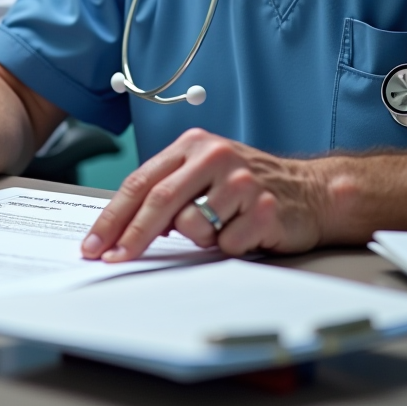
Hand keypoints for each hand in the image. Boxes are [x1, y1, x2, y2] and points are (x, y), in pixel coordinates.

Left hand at [80, 128, 331, 260]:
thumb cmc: (247, 186)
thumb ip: (168, 190)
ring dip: (199, 239)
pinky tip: (246, 232)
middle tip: (112, 260)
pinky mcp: (265, 207)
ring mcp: (241, 181)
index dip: (114, 216)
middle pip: (159, 201)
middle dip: (131, 236)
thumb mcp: (203, 174)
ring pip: (194, 226)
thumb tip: (121, 230)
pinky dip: (230, 247)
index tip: (95, 243)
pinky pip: (228, 244)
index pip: (141, 182)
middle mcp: (215, 156)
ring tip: (222, 226)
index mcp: (193, 145)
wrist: (311, 190)